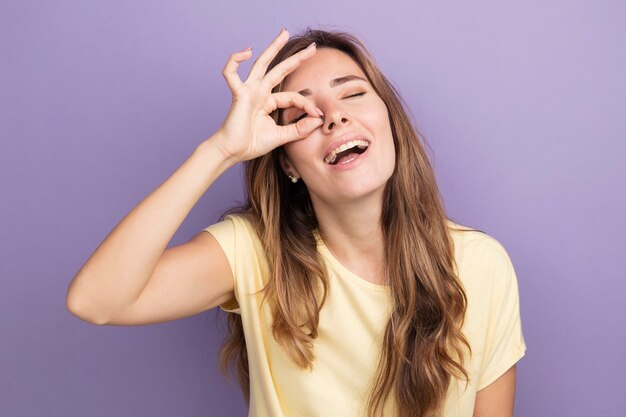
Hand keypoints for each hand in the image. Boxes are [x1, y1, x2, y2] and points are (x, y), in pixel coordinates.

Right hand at [212, 29, 323, 161]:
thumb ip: (299, 129)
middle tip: (312, 47)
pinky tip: (246, 51)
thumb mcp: (281, 137)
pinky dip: (234, 60)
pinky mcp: (238, 94)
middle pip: (280, 70)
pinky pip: (231, 73)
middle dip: (297, 58)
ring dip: (273, 47)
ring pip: (261, 64)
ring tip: (284, 33)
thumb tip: (319, 120)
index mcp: (269, 102)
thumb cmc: (251, 144)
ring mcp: (249, 91)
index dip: (307, 104)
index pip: (293, 96)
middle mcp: (260, 93)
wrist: (232, 152)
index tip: (318, 115)